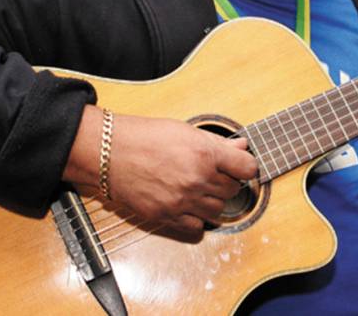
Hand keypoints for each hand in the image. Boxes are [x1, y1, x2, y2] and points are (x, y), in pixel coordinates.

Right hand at [109, 114, 257, 241]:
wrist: (109, 153)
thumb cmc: (144, 137)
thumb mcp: (185, 131)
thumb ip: (217, 143)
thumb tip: (241, 148)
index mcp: (204, 154)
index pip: (247, 168)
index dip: (245, 166)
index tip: (239, 166)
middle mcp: (197, 179)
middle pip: (233, 190)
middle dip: (226, 182)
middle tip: (213, 173)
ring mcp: (182, 201)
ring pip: (218, 211)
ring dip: (212, 201)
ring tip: (198, 188)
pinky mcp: (167, 216)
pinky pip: (197, 228)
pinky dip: (197, 218)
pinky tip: (188, 204)